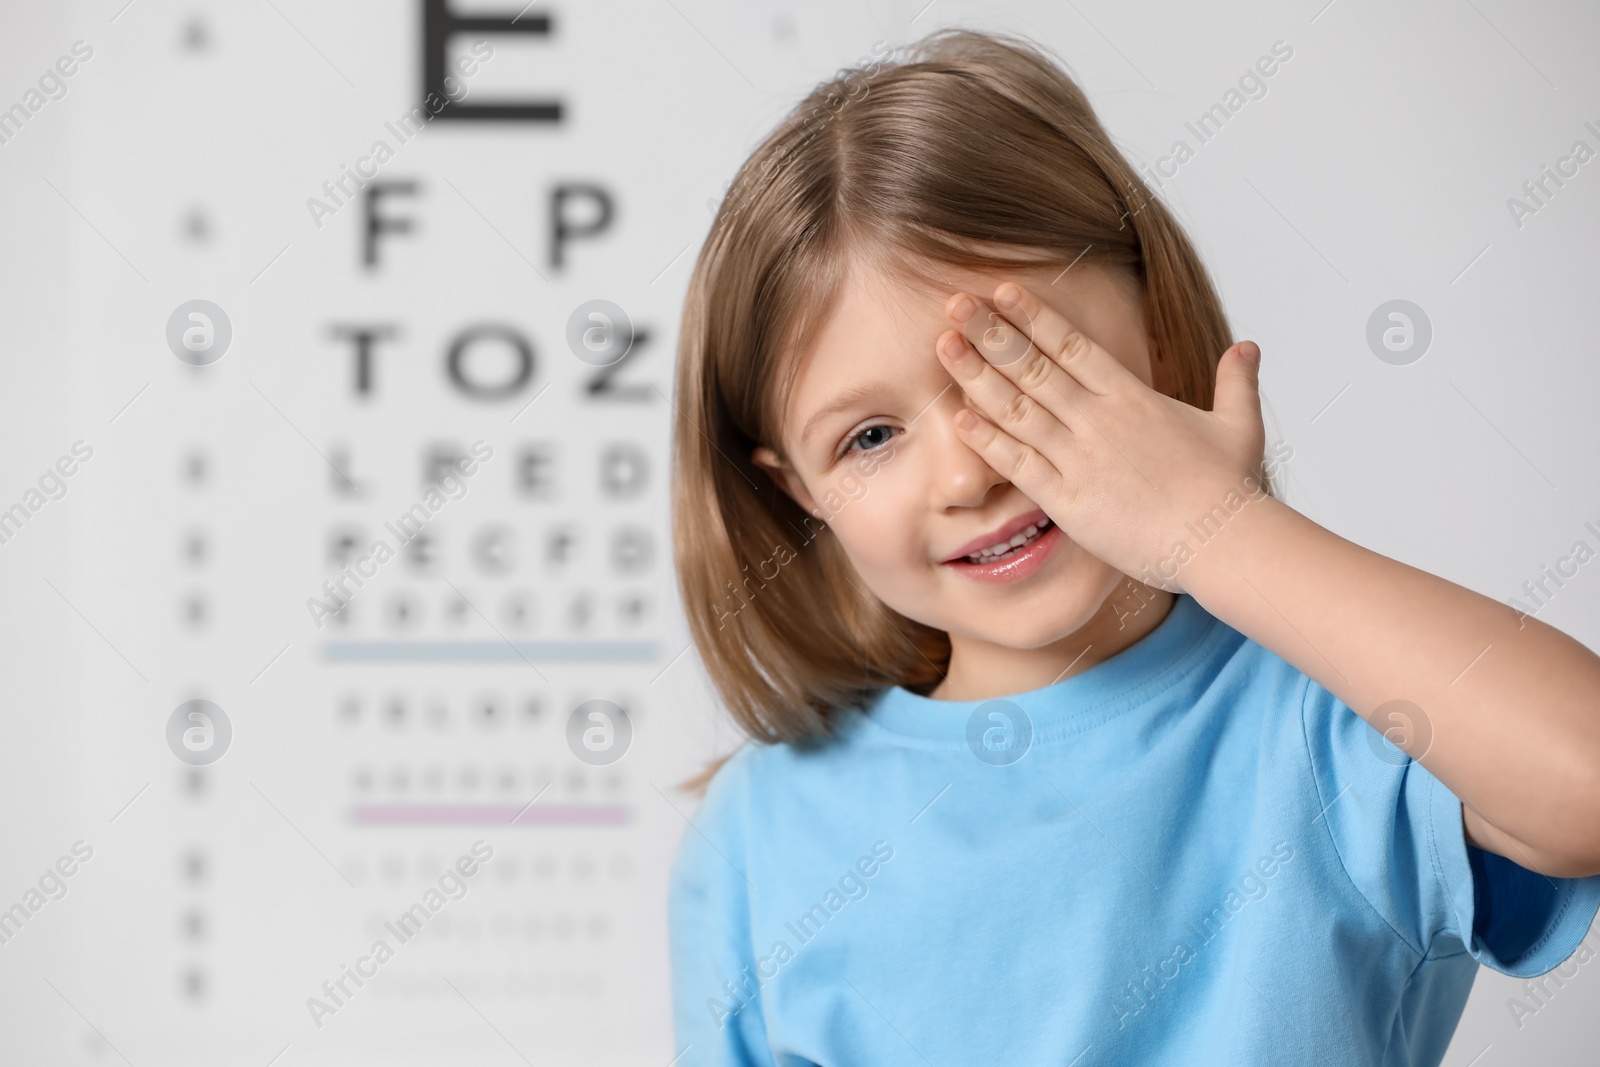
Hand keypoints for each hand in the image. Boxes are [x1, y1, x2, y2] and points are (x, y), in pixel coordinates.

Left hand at [935, 280, 1269, 592]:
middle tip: (955, 304)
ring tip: (944, 347)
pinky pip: (1018, 464)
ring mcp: (1079, 458)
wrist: (1221, 542)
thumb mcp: (1239, 426)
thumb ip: (1236, 382)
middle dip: (991, 333)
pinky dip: (987, 440)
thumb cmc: (1229, 490)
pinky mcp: (1067, 499)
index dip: (1034, 316)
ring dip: (976, 376)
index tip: (1003, 292)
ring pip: (1017, 408)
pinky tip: (958, 417)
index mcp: (1132, 396)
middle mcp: (1099, 420)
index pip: (1073, 345)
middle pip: (1033, 366)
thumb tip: (1247, 346)